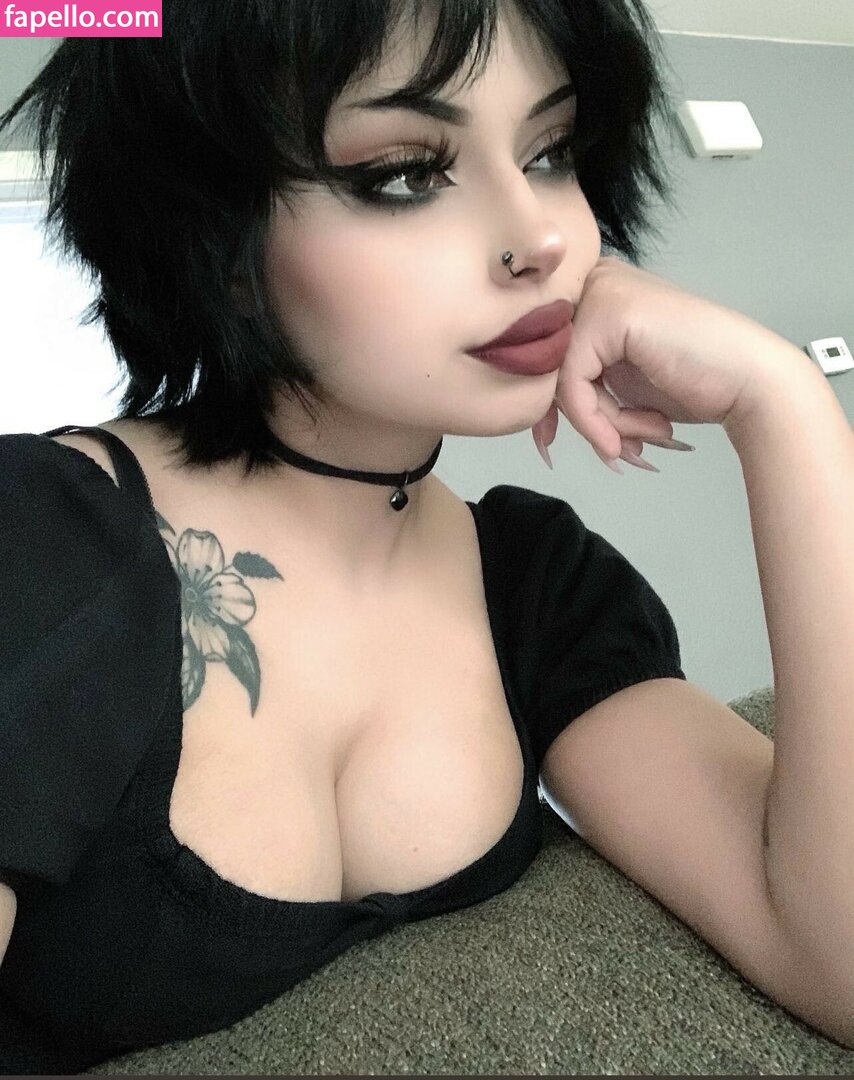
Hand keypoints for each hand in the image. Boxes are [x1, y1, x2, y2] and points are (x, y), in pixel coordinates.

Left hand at [532, 255, 807, 470]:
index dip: (551, 406)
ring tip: (641, 436)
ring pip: (560, 376)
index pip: (546, 353)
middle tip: (613, 450)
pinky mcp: (608, 311)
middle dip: (577, 417)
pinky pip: (572, 381)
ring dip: (599, 422)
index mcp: (596, 292)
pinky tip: (631, 435)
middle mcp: (595, 280)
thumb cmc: (693, 384)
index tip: (554, 444)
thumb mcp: (619, 384)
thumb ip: (578, 387)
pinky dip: (595, 419)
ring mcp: (601, 289)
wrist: (749, 383)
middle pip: (548, 364)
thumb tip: (535, 424)